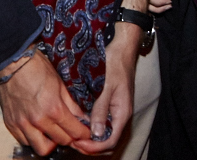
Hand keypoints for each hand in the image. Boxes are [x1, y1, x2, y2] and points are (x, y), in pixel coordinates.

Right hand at [0, 49, 88, 155]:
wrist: (12, 61)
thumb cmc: (37, 68)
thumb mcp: (60, 84)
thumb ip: (72, 105)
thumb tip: (83, 119)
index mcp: (53, 108)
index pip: (74, 132)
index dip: (83, 133)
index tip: (85, 131)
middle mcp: (38, 120)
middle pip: (61, 142)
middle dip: (70, 137)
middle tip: (70, 130)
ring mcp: (22, 124)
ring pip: (42, 148)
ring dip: (50, 142)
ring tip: (52, 131)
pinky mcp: (11, 124)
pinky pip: (25, 141)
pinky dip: (33, 138)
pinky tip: (37, 128)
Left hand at [70, 21, 141, 153]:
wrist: (121, 50)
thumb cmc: (114, 65)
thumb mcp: (106, 87)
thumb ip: (100, 110)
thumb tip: (94, 133)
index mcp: (122, 113)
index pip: (110, 140)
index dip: (94, 147)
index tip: (78, 143)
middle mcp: (120, 115)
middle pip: (108, 142)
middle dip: (91, 147)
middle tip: (73, 143)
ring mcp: (115, 111)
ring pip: (105, 135)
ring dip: (91, 140)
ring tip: (75, 138)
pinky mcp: (110, 106)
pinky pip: (103, 125)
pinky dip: (92, 131)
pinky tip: (80, 126)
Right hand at [148, 0, 176, 14]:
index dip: (159, 2)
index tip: (169, 1)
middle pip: (146, 3)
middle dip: (158, 8)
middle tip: (169, 6)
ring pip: (147, 4)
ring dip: (157, 8)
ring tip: (168, 6)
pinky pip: (149, 0)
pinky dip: (156, 4)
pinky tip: (164, 1)